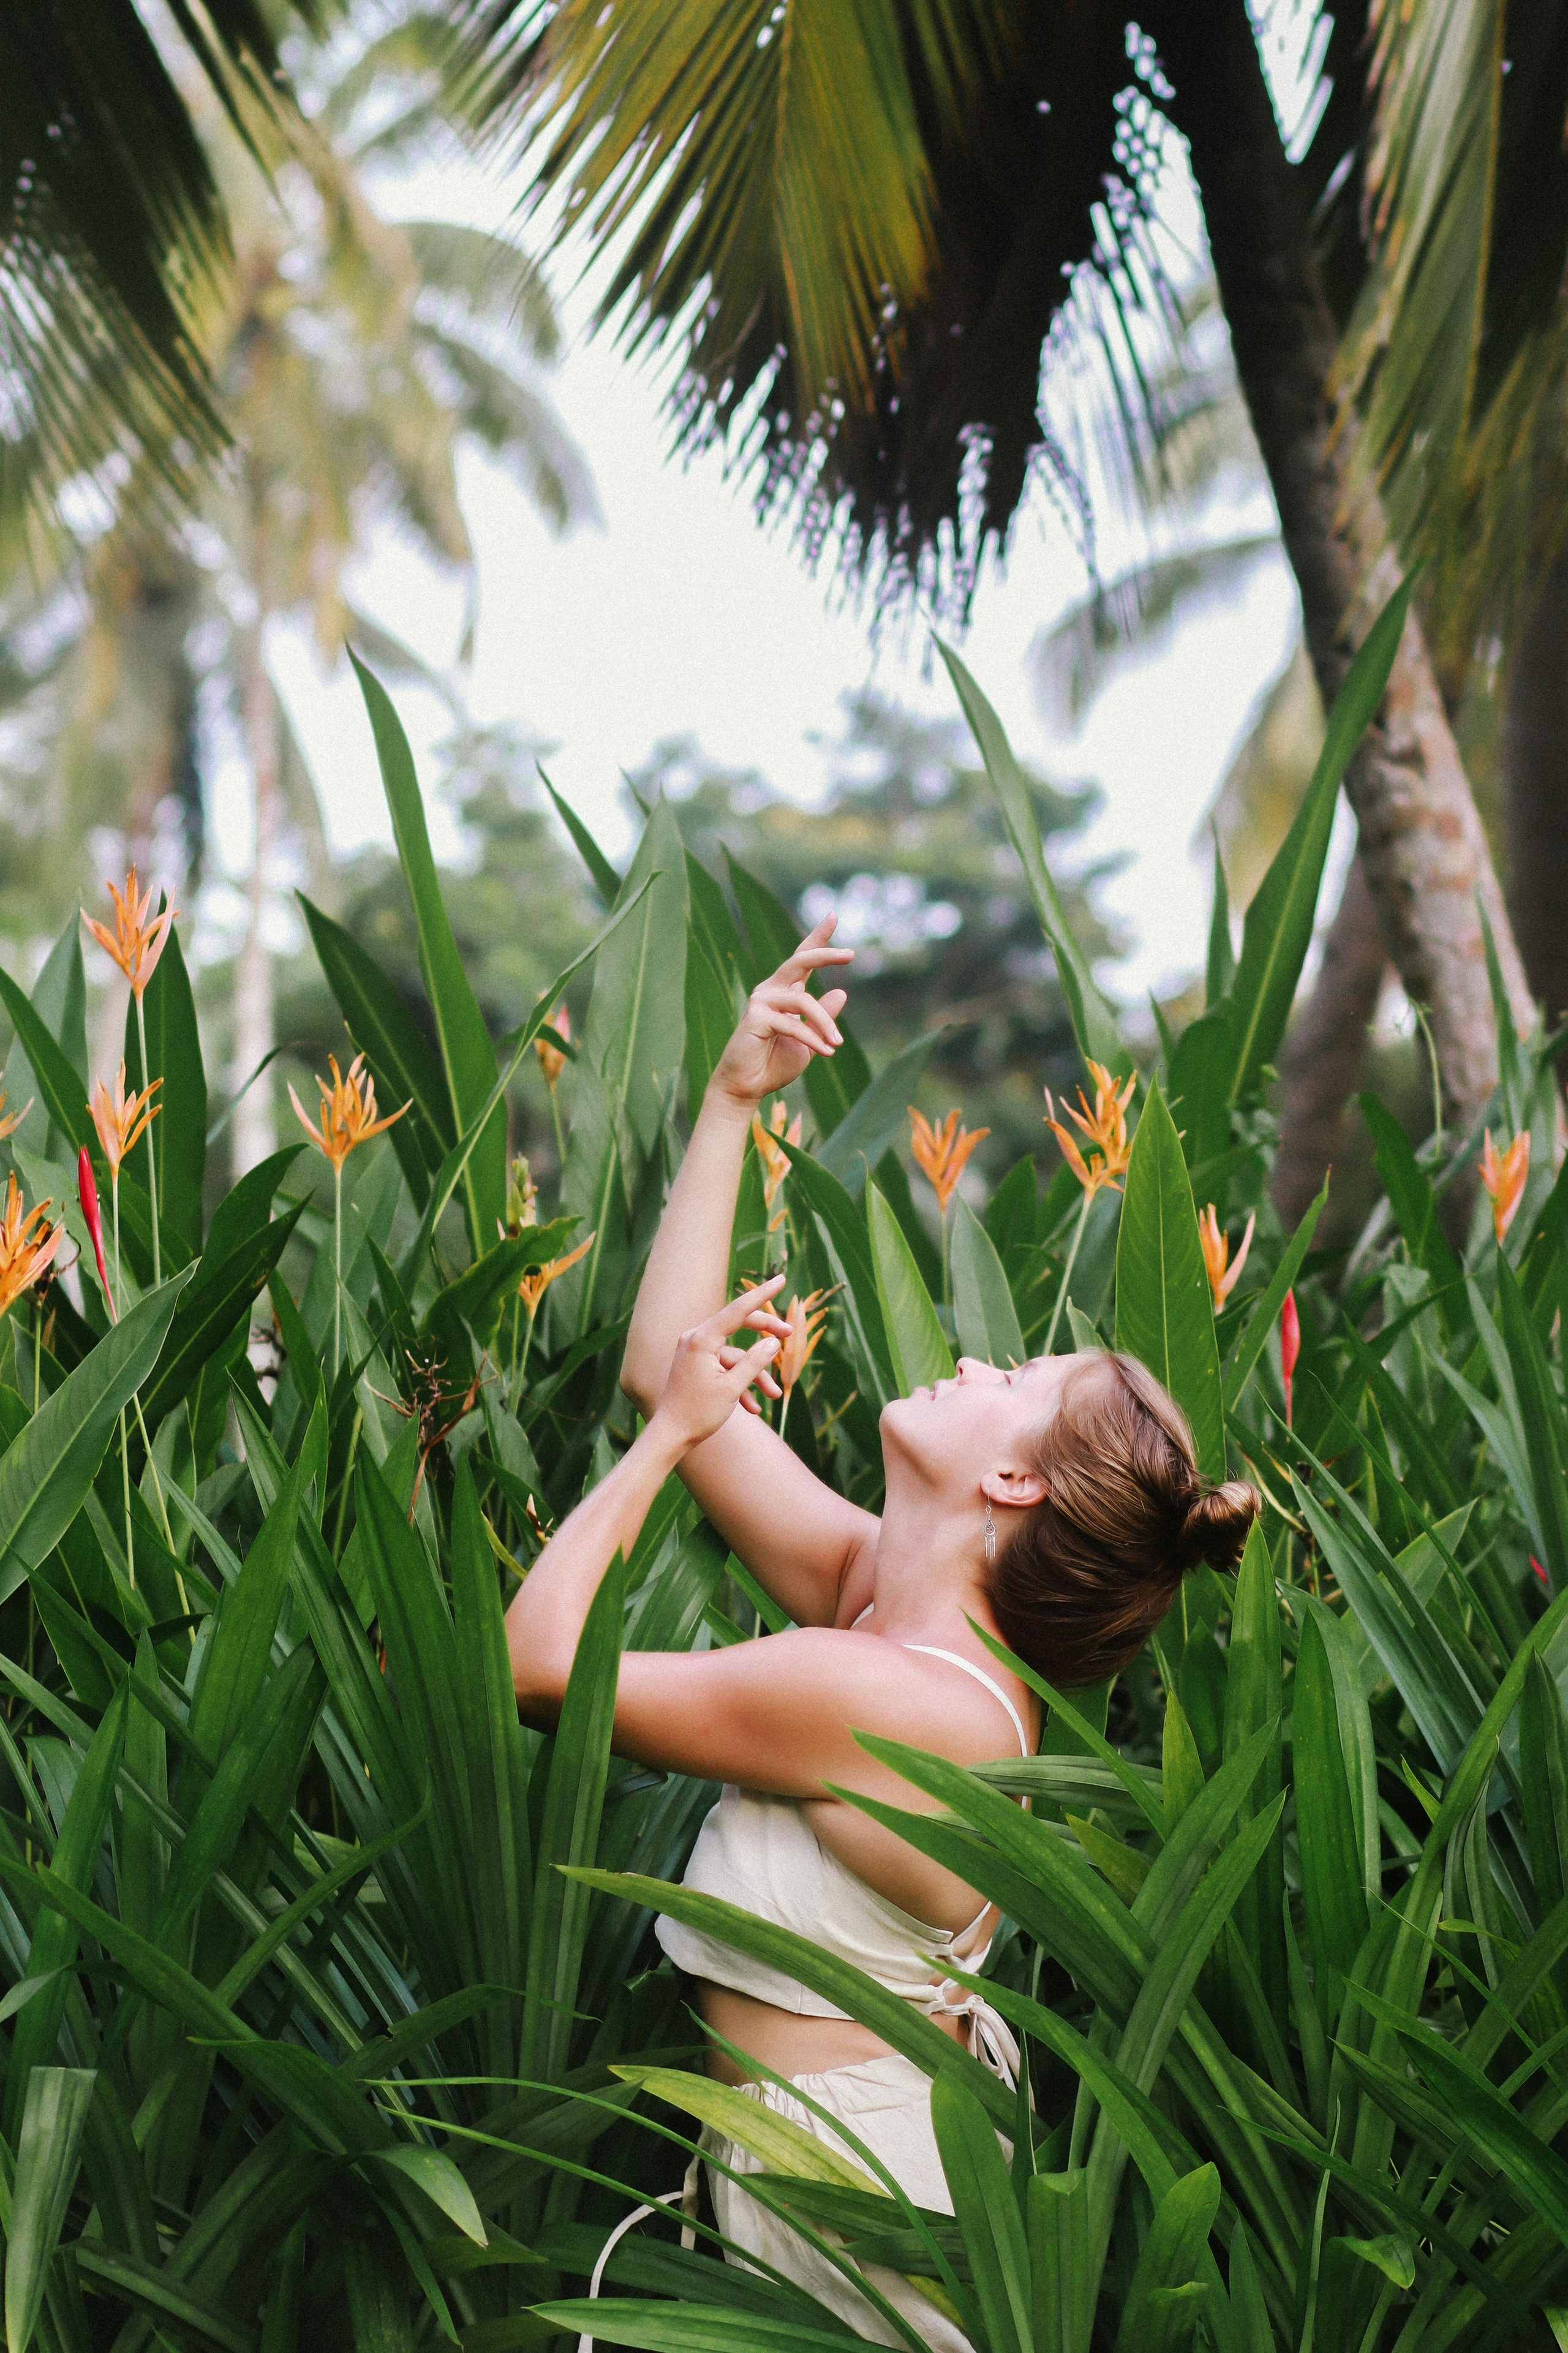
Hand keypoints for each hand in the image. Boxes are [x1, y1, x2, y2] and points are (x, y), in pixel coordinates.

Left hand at [648, 1277, 792, 1451]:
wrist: (670, 1435)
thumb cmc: (697, 1413)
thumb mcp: (732, 1388)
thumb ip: (754, 1362)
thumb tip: (773, 1343)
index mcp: (701, 1339)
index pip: (738, 1310)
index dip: (762, 1294)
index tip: (780, 1280)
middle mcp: (695, 1339)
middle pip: (738, 1327)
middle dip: (765, 1335)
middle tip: (789, 1335)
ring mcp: (695, 1352)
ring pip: (734, 1355)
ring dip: (754, 1375)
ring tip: (774, 1396)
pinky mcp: (697, 1365)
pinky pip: (724, 1368)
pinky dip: (739, 1384)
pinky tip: (752, 1409)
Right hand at [708, 917, 852, 1112]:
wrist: (747, 1087)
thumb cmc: (774, 1064)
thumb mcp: (809, 1040)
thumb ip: (822, 1017)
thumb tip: (841, 992)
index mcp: (784, 992)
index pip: (802, 958)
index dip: (818, 937)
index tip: (833, 915)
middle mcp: (771, 990)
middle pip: (799, 961)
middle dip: (824, 953)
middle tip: (850, 954)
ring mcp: (761, 1001)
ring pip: (803, 1000)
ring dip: (825, 1024)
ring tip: (837, 1043)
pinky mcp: (755, 1017)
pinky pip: (793, 1023)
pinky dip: (812, 1038)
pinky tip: (826, 1052)